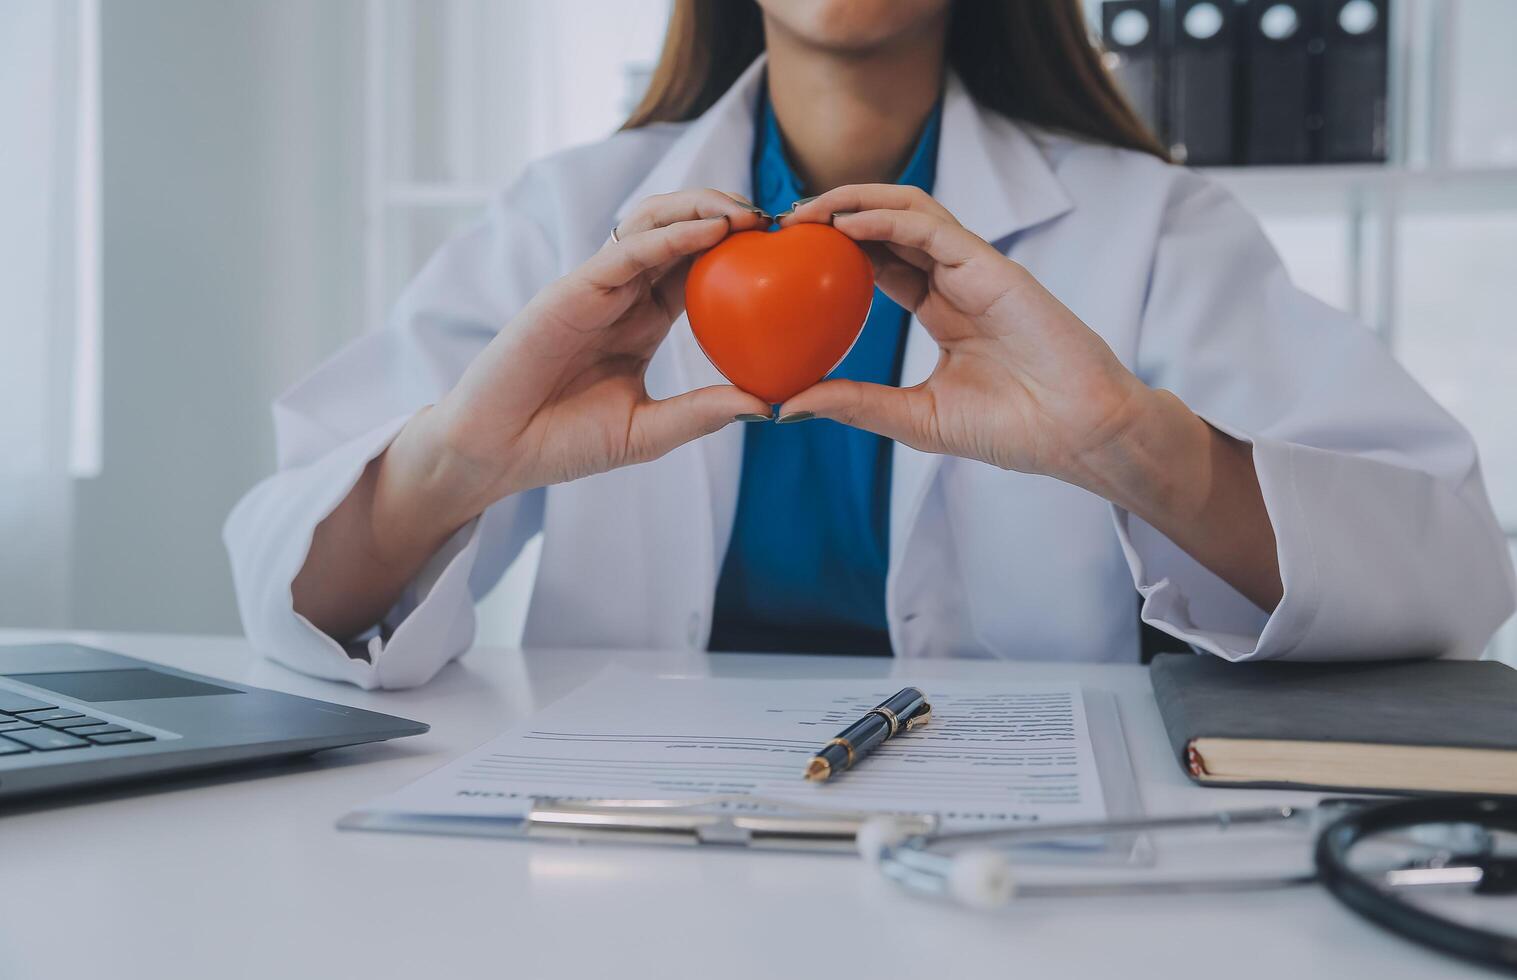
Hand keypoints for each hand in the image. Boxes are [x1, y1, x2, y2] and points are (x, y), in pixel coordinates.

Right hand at [413, 189, 772, 521]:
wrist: (496, 453)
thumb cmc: (564, 444)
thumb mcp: (648, 433)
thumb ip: (701, 414)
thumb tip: (767, 404)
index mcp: (643, 320)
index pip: (701, 269)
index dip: (743, 252)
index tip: (793, 253)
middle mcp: (623, 293)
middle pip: (682, 231)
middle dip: (730, 213)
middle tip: (781, 222)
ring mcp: (597, 286)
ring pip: (655, 224)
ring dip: (704, 208)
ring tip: (750, 214)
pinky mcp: (572, 289)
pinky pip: (626, 250)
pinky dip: (671, 235)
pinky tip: (712, 231)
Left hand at [775, 185, 1152, 486]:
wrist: (1080, 434)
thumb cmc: (1013, 430)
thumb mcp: (915, 419)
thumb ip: (855, 404)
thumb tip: (785, 406)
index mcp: (941, 308)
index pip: (878, 262)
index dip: (832, 250)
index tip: (783, 256)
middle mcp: (955, 280)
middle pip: (886, 226)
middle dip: (833, 214)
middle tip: (781, 223)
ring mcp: (974, 268)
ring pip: (907, 211)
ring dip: (853, 201)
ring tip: (805, 212)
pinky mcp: (992, 266)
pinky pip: (931, 228)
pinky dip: (885, 218)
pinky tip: (844, 224)